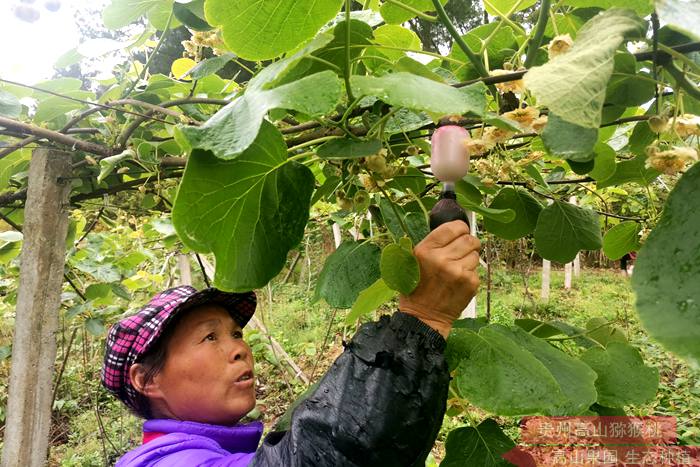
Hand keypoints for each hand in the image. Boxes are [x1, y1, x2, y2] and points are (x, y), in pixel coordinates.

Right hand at [399, 221, 480, 338]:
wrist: (423, 317)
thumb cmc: (417, 288)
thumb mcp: (413, 262)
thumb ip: (430, 245)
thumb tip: (452, 229)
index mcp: (425, 250)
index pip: (453, 227)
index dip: (460, 228)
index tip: (459, 233)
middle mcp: (442, 259)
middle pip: (469, 239)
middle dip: (469, 242)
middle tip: (463, 249)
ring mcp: (458, 272)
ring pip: (475, 254)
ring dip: (469, 258)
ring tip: (458, 268)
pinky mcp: (470, 283)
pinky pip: (476, 270)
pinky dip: (470, 273)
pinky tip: (459, 281)